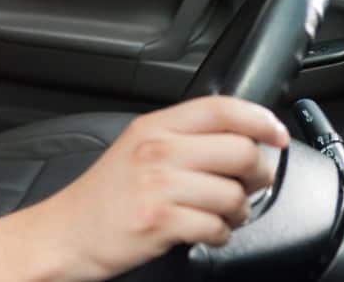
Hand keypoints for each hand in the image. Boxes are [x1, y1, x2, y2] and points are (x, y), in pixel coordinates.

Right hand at [43, 95, 289, 280]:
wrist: (67, 231)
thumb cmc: (105, 196)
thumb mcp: (137, 147)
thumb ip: (182, 137)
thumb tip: (242, 137)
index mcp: (154, 126)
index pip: (222, 108)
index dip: (260, 119)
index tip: (276, 135)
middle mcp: (157, 150)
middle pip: (240, 151)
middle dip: (257, 175)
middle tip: (247, 186)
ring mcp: (158, 185)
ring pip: (234, 194)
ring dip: (238, 212)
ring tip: (220, 215)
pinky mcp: (160, 221)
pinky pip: (217, 227)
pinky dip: (219, 235)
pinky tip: (203, 231)